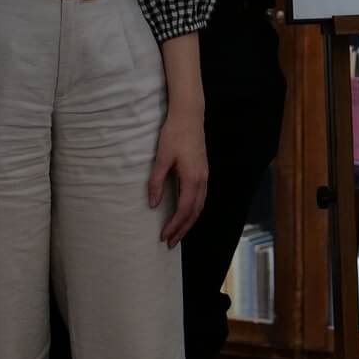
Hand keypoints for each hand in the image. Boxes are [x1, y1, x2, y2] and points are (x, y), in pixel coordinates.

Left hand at [150, 110, 207, 246]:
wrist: (189, 116)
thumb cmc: (174, 135)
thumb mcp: (161, 159)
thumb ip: (156, 182)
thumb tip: (153, 204)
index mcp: (192, 179)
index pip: (184, 210)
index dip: (174, 226)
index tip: (163, 237)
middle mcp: (202, 180)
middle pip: (195, 212)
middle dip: (183, 229)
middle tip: (170, 242)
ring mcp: (205, 175)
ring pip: (200, 206)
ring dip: (189, 221)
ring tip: (178, 232)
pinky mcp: (204, 171)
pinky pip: (201, 197)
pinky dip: (194, 210)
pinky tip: (186, 212)